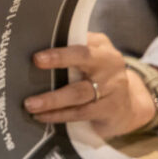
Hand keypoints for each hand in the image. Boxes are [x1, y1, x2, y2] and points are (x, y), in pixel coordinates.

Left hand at [23, 32, 155, 137]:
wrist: (127, 107)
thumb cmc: (96, 78)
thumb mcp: (88, 61)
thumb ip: (69, 52)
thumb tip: (32, 51)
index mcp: (100, 46)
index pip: (80, 42)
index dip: (60, 49)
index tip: (37, 56)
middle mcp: (109, 62)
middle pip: (84, 57)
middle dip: (59, 59)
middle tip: (35, 64)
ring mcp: (113, 86)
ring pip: (78, 92)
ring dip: (52, 99)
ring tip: (30, 104)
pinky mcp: (111, 108)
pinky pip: (81, 112)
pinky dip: (59, 115)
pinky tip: (41, 116)